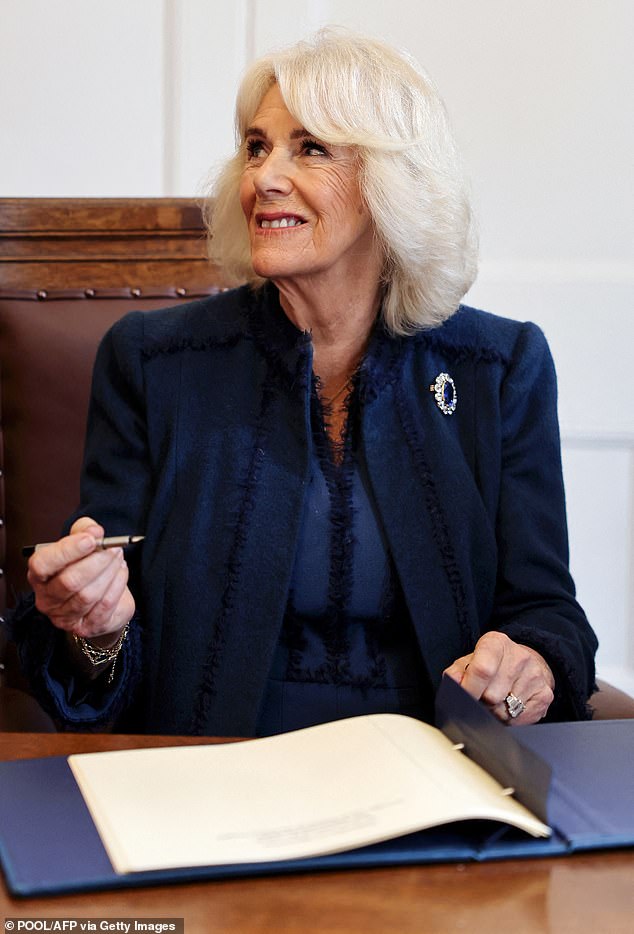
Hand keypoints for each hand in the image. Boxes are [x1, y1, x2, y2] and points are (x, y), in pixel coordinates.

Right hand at [27, 517, 134, 644]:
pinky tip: (121, 572)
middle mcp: (47, 599)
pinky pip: (104, 606)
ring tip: (118, 558)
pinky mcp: (85, 627)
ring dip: (109, 572)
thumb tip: (94, 531)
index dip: (67, 551)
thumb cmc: (85, 567)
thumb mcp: (82, 542)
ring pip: (88, 595)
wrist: (101, 597)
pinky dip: (117, 585)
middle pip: (69, 582)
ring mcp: (64, 617)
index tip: (90, 540)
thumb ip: (85, 530)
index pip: (42, 565)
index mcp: (39, 576)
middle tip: (113, 549)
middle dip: (96, 562)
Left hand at [444, 631, 554, 724]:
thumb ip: (457, 673)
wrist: (527, 663)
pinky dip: (509, 719)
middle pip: (492, 695)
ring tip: (495, 700)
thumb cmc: (492, 663)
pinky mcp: (545, 695)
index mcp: (496, 643)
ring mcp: (534, 676)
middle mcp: (519, 657)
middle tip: (481, 697)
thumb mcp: (470, 661)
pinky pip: (518, 720)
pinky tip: (509, 705)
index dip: (470, 689)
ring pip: (504, 710)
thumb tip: (453, 686)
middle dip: (481, 702)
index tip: (464, 698)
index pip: (482, 670)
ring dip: (494, 712)